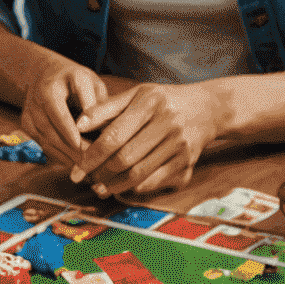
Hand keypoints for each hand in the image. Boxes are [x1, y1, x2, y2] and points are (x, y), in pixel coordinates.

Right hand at [20, 58, 107, 166]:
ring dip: (66, 154)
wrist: (49, 74)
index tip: (94, 147)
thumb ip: (100, 106)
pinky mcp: (25, 121)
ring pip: (47, 137)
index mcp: (63, 79)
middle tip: (92, 163)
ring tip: (85, 167)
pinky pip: (41, 142)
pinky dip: (57, 155)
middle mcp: (42, 91)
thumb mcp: (95, 86)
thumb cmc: (79, 83)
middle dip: (74, 147)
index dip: (79, 130)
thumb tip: (105, 133)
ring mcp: (30, 107)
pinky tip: (72, 163)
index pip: (69, 109)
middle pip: (55, 125)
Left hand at [68, 83, 217, 195]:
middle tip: (86, 179)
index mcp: (151, 102)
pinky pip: (154, 183)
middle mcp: (168, 124)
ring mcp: (180, 147)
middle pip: (125, 158)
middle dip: (100, 172)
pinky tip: (121, 187)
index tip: (76, 169)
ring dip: (114, 185)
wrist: (207, 109)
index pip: (114, 135)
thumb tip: (78, 124)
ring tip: (99, 187)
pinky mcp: (187, 165)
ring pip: (138, 175)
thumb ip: (105, 108)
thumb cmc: (163, 101)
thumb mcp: (137, 95)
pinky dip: (134, 188)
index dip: (91, 155)